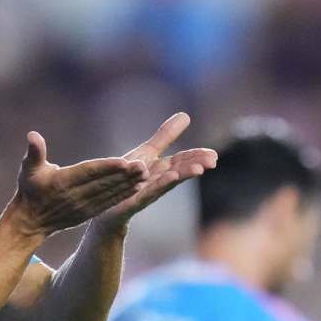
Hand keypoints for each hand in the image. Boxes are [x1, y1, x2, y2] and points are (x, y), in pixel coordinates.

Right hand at [8, 131, 149, 238]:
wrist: (31, 220)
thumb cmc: (29, 189)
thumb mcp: (27, 169)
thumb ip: (34, 152)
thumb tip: (32, 135)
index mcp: (63, 182)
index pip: (89, 172)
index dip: (107, 167)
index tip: (124, 161)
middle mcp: (76, 195)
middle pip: (104, 183)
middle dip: (125, 175)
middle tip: (144, 165)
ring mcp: (84, 206)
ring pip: (110, 192)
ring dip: (129, 184)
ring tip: (146, 174)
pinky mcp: (89, 213)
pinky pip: (109, 202)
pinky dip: (123, 195)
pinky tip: (137, 187)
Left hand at [96, 112, 218, 229]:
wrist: (106, 204)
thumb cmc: (129, 177)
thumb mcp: (147, 152)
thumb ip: (165, 136)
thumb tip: (186, 115)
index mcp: (162, 169)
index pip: (183, 161)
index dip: (197, 157)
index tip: (214, 154)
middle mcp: (157, 181)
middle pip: (178, 171)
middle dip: (195, 165)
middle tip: (212, 161)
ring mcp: (146, 192)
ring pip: (167, 183)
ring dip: (183, 175)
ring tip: (198, 169)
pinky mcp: (132, 201)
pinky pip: (147, 193)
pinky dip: (160, 185)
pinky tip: (171, 177)